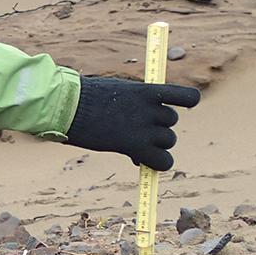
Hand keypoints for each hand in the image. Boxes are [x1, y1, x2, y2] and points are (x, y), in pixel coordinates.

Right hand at [65, 76, 199, 170]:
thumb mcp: (115, 93)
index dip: (186, 103)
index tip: (176, 106)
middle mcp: (151, 109)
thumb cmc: (84, 99)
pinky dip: (158, 164)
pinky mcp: (135, 146)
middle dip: (157, 128)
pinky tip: (142, 161)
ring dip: (155, 145)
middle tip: (135, 132)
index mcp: (147, 90)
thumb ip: (134, 108)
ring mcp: (144, 128)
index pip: (187, 97)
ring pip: (168, 141)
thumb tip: (140, 143)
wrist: (68, 107)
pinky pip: (163, 161)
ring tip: (133, 146)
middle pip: (171, 122)